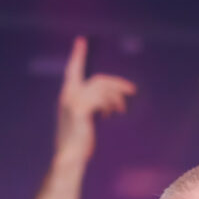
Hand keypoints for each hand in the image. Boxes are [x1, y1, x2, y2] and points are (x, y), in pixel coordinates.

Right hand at [55, 38, 136, 164]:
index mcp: (66, 96)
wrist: (68, 158)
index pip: (73, 70)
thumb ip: (92, 104)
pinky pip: (101, 99)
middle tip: (132, 90)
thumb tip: (111, 94)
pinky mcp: (80, 109)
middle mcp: (67, 96)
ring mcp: (73, 102)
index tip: (81, 40)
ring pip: (102, 90)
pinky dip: (110, 105)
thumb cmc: (77, 142)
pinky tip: (110, 115)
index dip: (77, 56)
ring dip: (115, 98)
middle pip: (98, 80)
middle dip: (116, 84)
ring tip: (121, 110)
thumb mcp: (84, 119)